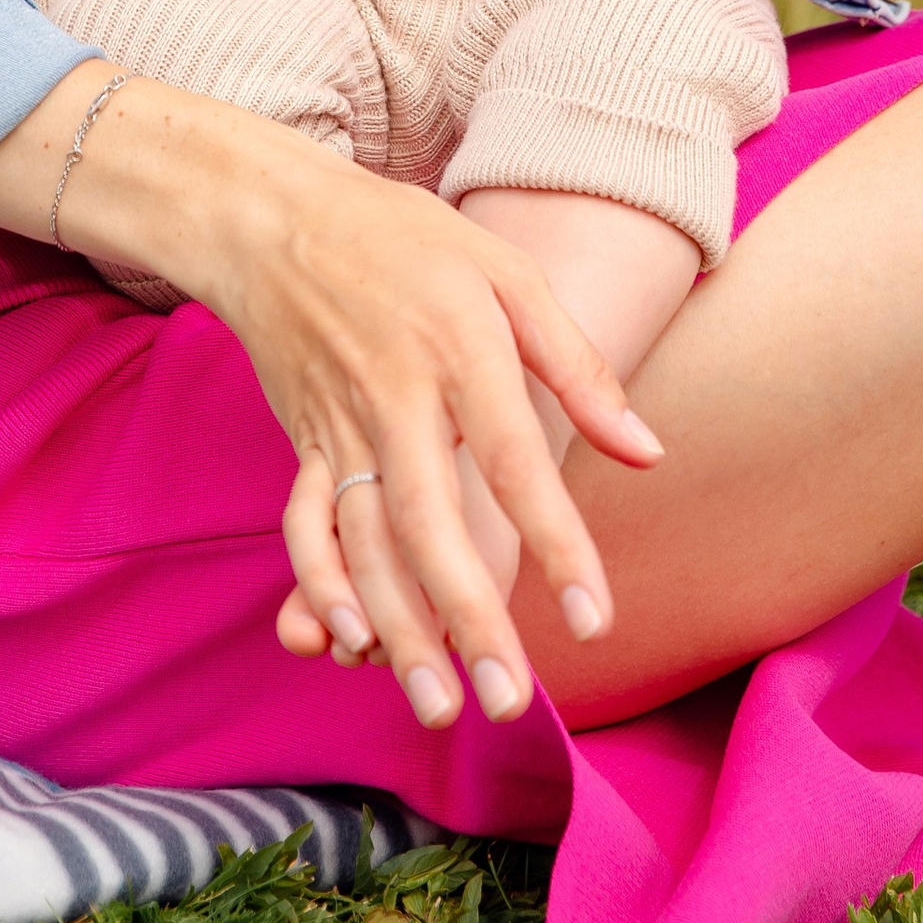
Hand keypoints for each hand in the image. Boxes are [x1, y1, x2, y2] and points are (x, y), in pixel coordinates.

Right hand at [0, 67, 664, 726]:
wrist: (274, 216)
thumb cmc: (409, 241)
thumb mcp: (507, 273)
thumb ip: (579, 365)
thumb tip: (648, 453)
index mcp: (460, 352)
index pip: (516, 462)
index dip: (557, 544)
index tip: (596, 621)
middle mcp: (395, 399)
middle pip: (431, 525)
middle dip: (469, 620)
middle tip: (510, 702)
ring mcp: (339, 427)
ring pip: (366, 545)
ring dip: (399, 629)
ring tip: (438, 705)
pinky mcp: (301, 443)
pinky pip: (304, 527)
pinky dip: (320, 586)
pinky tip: (348, 642)